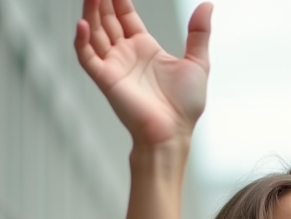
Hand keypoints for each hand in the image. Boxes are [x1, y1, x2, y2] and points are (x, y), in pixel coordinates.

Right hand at [75, 0, 211, 147]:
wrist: (173, 133)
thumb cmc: (184, 106)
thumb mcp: (198, 63)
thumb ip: (199, 33)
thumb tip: (208, 5)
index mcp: (144, 48)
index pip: (125, 15)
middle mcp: (125, 54)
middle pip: (107, 19)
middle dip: (102, 0)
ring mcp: (113, 66)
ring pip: (95, 32)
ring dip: (91, 12)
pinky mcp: (105, 79)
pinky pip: (87, 57)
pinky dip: (82, 41)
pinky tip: (83, 24)